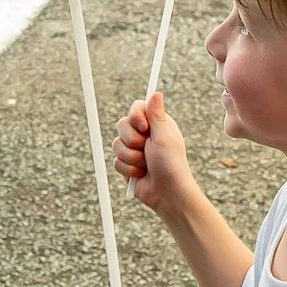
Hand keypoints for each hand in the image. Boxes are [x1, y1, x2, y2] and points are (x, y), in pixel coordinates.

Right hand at [113, 91, 193, 214]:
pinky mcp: (127, 164)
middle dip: (132, 140)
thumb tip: (156, 93)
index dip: (135, 117)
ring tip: (146, 165)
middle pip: (122, 125)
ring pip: (116, 144)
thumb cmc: (171, 164)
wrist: (167, 193)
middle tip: (147, 149)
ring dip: (131, 157)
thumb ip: (156, 115)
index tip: (144, 128)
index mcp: (156, 124)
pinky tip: (141, 174)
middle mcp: (145, 135)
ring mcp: (134, 150)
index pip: (136, 108)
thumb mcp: (165, 136)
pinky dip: (128, 169)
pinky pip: (116, 161)